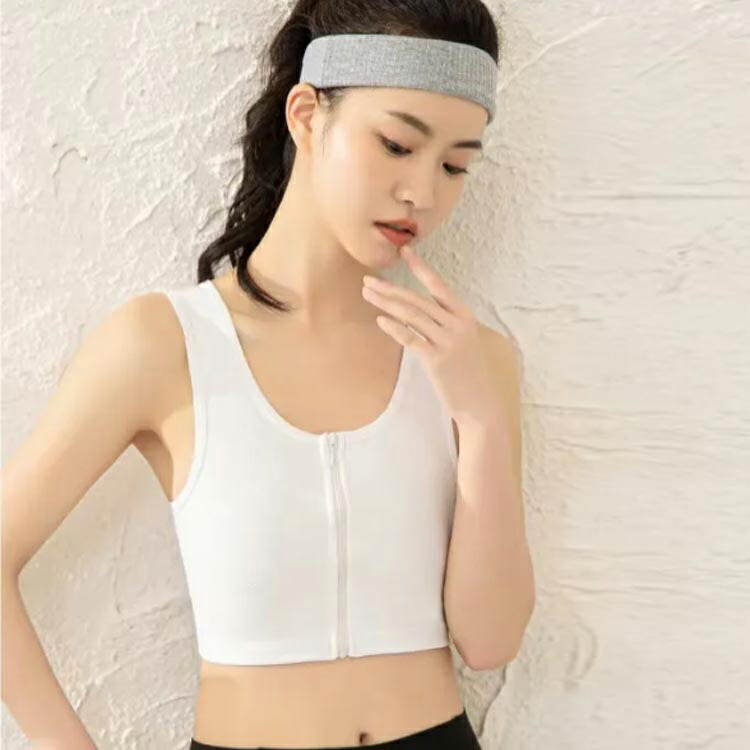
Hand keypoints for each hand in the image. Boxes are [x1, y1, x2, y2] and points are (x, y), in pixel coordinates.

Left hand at [361, 243, 497, 423]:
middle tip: (368, 280)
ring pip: (412, 315)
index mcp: (465, 317)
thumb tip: (426, 315)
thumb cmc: (471, 375)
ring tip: (367, 295)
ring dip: (386, 303)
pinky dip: (395, 328)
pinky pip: (411, 339)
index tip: (404, 252)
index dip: (421, 268)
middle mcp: (457, 325)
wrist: (482, 405)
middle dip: (390, 288)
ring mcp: (447, 342)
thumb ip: (450, 326)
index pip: (439, 286)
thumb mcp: (467, 343)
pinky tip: (380, 320)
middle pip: (417, 300)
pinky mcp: (437, 361)